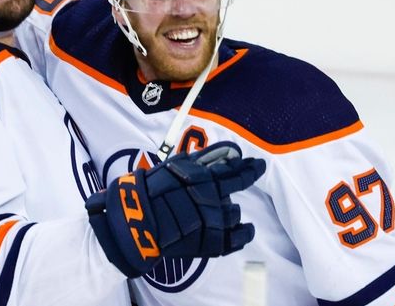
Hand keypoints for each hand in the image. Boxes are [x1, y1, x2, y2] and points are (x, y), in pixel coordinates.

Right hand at [85, 142, 265, 277]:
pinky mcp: (211, 243)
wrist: (136, 222)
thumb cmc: (149, 191)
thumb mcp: (173, 167)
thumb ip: (200, 160)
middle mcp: (212, 198)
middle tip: (254, 170)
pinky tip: (244, 230)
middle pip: (236, 189)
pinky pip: (237, 239)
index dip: (248, 167)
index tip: (258, 163)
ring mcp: (213, 221)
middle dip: (244, 177)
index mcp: (203, 178)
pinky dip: (243, 233)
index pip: (234, 171)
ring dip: (230, 210)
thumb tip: (226, 151)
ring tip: (220, 210)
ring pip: (234, 212)